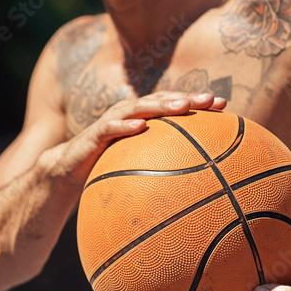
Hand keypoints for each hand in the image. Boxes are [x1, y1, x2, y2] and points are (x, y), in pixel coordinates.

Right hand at [40, 91, 225, 188]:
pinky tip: (141, 127)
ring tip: (182, 107)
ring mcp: (110, 123)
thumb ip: (160, 171)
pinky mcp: (92, 136)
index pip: (172, 106)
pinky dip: (125, 126)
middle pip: (160, 101)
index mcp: (141, 121)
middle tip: (211, 99)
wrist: (66, 172)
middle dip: (186, 98)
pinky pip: (109, 128)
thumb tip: (196, 192)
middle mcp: (128, 116)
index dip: (196, 102)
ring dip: (161, 106)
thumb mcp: (136, 169)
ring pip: (138, 108)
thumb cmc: (104, 170)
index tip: (224, 104)